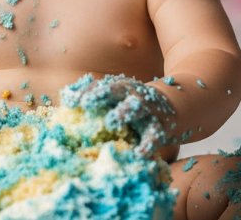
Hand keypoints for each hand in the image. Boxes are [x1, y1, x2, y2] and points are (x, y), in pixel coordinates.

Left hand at [60, 74, 175, 155]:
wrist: (175, 107)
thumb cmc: (134, 105)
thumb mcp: (116, 97)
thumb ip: (92, 96)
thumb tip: (65, 97)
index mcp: (120, 88)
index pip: (99, 86)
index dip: (86, 92)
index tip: (70, 100)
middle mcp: (132, 96)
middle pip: (116, 90)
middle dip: (101, 94)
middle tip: (86, 103)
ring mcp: (147, 110)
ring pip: (136, 108)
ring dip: (123, 112)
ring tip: (111, 120)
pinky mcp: (160, 128)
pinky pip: (154, 136)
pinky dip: (147, 144)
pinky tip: (139, 153)